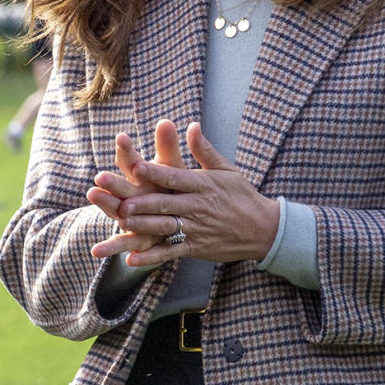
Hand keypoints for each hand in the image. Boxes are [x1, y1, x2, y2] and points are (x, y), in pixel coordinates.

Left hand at [87, 119, 278, 266]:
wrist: (264, 229)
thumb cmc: (243, 196)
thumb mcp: (227, 169)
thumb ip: (204, 151)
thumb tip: (191, 126)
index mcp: (203, 184)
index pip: (175, 176)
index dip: (154, 172)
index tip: (135, 166)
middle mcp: (198, 206)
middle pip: (165, 203)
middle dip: (142, 202)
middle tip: (120, 201)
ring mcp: (197, 228)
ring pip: (165, 226)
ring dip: (143, 225)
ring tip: (121, 223)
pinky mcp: (196, 247)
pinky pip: (171, 252)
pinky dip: (152, 257)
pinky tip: (132, 258)